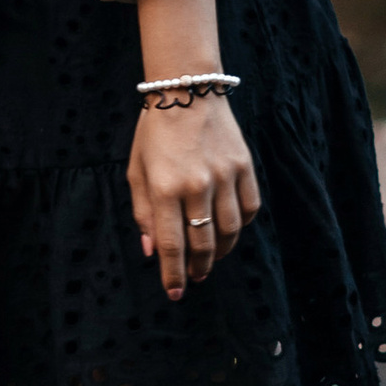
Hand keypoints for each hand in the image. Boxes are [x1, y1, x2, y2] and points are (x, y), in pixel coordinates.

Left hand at [128, 95, 260, 299]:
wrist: (187, 93)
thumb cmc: (155, 134)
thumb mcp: (137, 171)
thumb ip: (144, 213)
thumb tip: (151, 251)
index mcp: (165, 187)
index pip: (171, 244)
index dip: (173, 274)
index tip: (174, 292)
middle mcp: (197, 185)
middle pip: (203, 243)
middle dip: (198, 268)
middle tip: (194, 278)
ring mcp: (225, 176)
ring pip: (229, 232)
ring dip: (220, 253)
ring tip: (211, 260)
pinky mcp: (245, 168)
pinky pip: (248, 209)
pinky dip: (239, 226)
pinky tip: (228, 231)